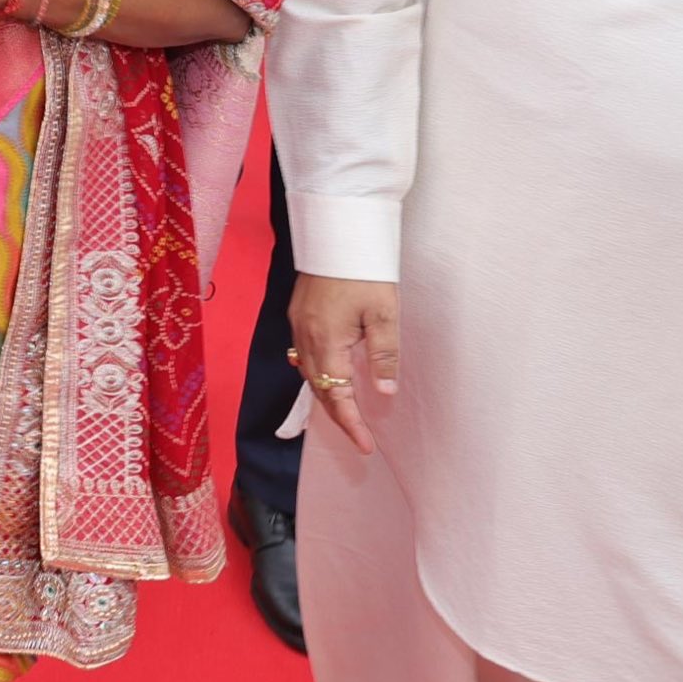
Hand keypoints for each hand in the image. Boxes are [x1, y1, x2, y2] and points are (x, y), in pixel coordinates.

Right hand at [287, 275, 404, 454]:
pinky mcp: (297, 314)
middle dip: (339, 416)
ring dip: (327, 396)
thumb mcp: (384, 314)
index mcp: (327, 341)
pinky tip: (329, 376)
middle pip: (319, 390)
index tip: (365, 446)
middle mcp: (306, 338)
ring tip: (347, 412)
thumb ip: (384, 355)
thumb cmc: (364, 273)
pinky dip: (317, 375)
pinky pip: (304, 356)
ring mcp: (298, 325)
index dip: (351, 424)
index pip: (337, 396)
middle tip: (360, 436)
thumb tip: (384, 393)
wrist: (337, 236)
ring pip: (309, 374)